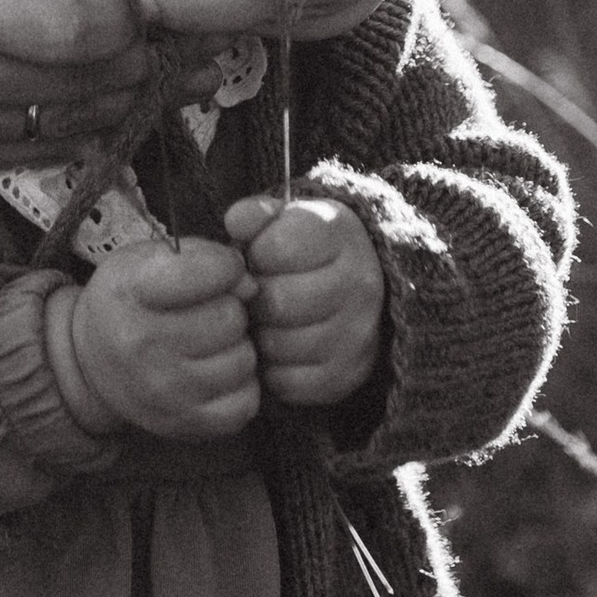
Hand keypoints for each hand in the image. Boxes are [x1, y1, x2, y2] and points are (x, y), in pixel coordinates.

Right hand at [0, 0, 148, 168]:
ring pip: (71, 132)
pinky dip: (62, 129)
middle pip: (92, 90)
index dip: (127, 17)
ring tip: (112, 62)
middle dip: (132, 56)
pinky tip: (68, 96)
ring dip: (107, 99)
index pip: (83, 38)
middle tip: (137, 26)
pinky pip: (25, 155)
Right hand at [63, 236, 260, 442]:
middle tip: (202, 316)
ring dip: (234, 349)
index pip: (211, 271)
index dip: (224, 267)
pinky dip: (238, 387)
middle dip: (226, 310)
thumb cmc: (129, 304)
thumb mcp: (146, 260)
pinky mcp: (183, 424)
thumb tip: (251, 287)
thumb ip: (202, 257)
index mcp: (132, 291)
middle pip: (231, 317)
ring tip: (206, 346)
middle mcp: (142, 344)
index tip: (214, 273)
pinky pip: (245, 401)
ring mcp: (163, 390)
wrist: (88, 366)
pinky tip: (213, 375)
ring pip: (244, 359)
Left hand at [226, 191, 383, 409]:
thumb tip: (236, 222)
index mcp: (340, 234)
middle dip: (256, 300)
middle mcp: (361, 282)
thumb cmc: (302, 252)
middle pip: (278, 303)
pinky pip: (288, 382)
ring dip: (261, 336)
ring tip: (268, 321)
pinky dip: (273, 370)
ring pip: (280, 345)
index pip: (277, 249)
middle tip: (258, 296)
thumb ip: (255, 214)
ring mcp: (359, 333)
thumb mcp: (283, 221)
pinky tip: (279, 349)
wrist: (353, 288)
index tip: (260, 258)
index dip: (255, 256)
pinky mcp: (348, 374)